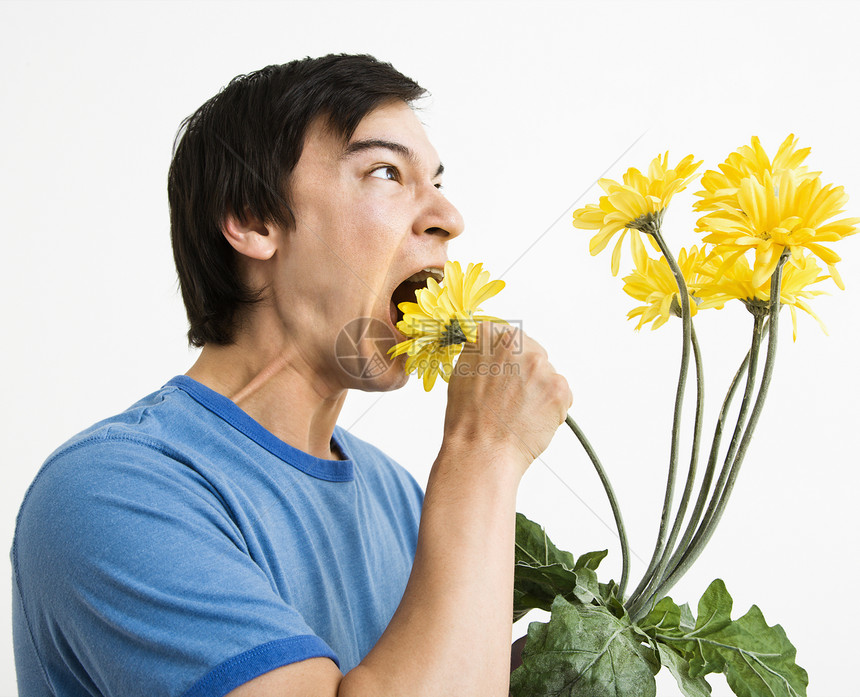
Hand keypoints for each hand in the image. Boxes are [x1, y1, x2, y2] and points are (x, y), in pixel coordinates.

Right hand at [443, 322, 571, 476]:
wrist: (482, 450)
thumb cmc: (468, 420)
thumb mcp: (462, 372)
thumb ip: (481, 354)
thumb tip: (493, 351)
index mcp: (491, 336)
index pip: (508, 336)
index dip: (508, 357)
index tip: (506, 369)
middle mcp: (518, 345)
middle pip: (533, 353)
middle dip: (527, 373)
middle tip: (512, 398)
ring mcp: (541, 366)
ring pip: (548, 375)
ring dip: (540, 390)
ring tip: (520, 412)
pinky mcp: (559, 388)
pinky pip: (562, 395)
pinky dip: (552, 408)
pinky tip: (533, 420)